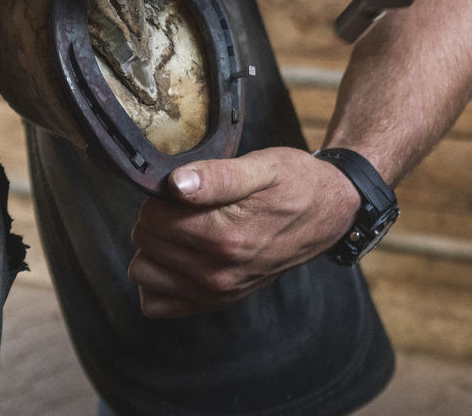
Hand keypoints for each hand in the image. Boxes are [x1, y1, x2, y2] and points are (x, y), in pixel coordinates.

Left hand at [127, 148, 361, 316]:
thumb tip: (176, 184)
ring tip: (182, 229)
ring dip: (155, 249)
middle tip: (187, 206)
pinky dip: (160, 280)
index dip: (161, 196)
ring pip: (143, 273)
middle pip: (146, 242)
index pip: (152, 217)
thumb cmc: (296, 183)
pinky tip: (180, 256)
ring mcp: (217, 292)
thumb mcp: (264, 167)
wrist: (328, 215)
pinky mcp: (217, 302)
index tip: (183, 189)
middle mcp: (218, 272)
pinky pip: (157, 304)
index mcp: (226, 236)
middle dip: (158, 219)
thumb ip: (218, 176)